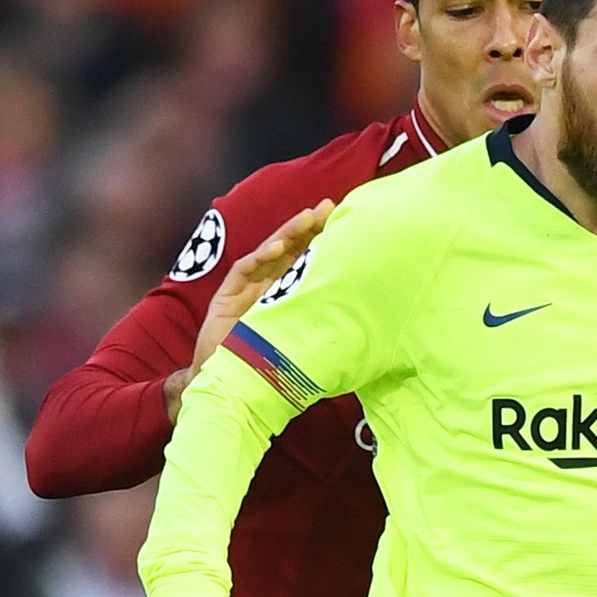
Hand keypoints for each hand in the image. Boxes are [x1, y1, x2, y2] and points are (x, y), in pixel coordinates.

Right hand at [165, 200, 334, 421]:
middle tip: (330, 207)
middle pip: (289, 251)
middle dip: (308, 228)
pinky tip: (278, 247)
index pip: (306, 262)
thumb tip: (371, 326)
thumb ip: (325, 328)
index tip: (347, 224)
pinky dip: (260, 258)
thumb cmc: (270, 372)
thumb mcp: (306, 343)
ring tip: (308, 217)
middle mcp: (266, 288)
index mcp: (287, 296)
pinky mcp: (225, 298)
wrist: (230, 390)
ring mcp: (245, 291)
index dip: (323, 242)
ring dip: (287, 234)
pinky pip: (244, 271)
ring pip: (268, 255)